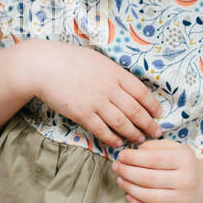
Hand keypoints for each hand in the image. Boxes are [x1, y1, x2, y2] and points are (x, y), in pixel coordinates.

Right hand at [22, 41, 162, 147]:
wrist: (43, 66)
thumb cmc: (68, 59)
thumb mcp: (97, 59)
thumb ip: (113, 72)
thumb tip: (127, 83)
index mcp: (114, 72)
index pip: (141, 92)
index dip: (153, 105)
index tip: (159, 114)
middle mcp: (108, 87)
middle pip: (135, 110)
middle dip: (148, 124)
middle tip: (156, 133)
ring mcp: (95, 101)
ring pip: (121, 122)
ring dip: (133, 133)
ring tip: (140, 140)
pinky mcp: (82, 113)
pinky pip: (101, 129)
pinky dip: (112, 138)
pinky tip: (118, 143)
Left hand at [112, 139, 202, 202]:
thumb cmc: (182, 161)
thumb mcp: (173, 147)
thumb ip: (153, 146)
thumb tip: (132, 153)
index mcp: (184, 160)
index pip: (153, 159)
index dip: (133, 158)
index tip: (121, 155)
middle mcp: (186, 180)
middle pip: (148, 179)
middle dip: (127, 172)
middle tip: (116, 167)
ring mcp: (183, 198)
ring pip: (149, 196)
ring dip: (129, 188)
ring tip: (120, 180)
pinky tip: (129, 196)